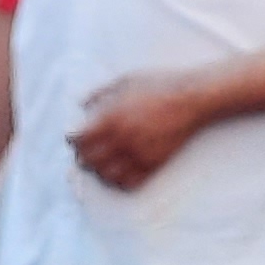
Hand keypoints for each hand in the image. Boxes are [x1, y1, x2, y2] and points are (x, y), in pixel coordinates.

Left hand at [68, 72, 211, 190]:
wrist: (191, 98)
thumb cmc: (157, 85)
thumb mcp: (125, 82)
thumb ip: (100, 94)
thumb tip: (81, 105)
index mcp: (110, 118)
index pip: (78, 140)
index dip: (73, 138)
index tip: (76, 135)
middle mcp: (120, 140)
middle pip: (87, 160)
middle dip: (83, 155)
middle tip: (86, 149)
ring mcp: (136, 154)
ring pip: (105, 176)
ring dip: (99, 170)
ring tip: (102, 161)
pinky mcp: (152, 164)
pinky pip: (128, 183)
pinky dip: (119, 181)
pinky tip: (119, 171)